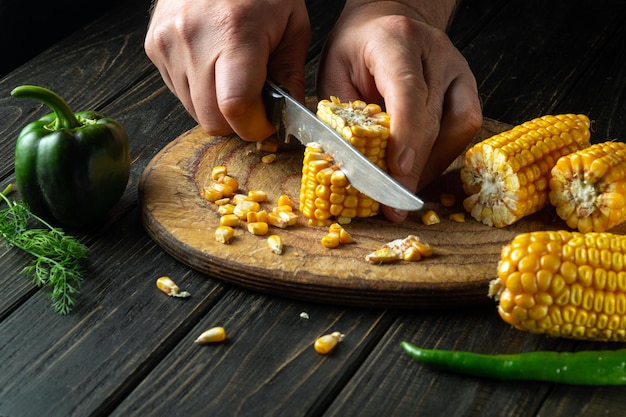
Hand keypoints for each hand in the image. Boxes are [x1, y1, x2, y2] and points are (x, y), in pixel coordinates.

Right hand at [145, 0, 310, 140]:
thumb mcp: (293, 26)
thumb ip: (291, 76)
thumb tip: (287, 118)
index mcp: (234, 33)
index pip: (235, 108)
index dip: (254, 126)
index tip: (267, 123)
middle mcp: (194, 40)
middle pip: (211, 119)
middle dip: (237, 121)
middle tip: (254, 101)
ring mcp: (167, 43)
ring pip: (193, 110)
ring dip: (216, 106)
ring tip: (232, 75)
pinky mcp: (153, 45)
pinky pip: (179, 91)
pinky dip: (199, 90)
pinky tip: (212, 64)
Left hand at [317, 0, 482, 221]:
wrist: (389, 20)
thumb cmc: (357, 47)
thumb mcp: (334, 72)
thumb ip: (341, 115)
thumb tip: (345, 166)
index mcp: (397, 42)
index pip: (408, 91)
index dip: (405, 135)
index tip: (398, 171)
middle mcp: (436, 54)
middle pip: (434, 117)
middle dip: (415, 167)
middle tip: (393, 204)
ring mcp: (459, 70)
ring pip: (460, 126)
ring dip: (433, 166)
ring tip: (405, 191)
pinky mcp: (469, 87)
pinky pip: (466, 127)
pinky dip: (444, 155)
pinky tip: (422, 172)